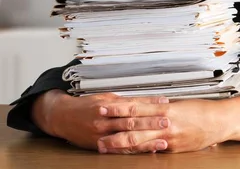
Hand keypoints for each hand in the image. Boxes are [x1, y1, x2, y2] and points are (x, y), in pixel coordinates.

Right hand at [33, 90, 170, 151]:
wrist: (63, 117)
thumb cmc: (87, 105)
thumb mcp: (106, 97)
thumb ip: (126, 101)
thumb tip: (148, 101)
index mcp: (108, 105)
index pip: (133, 104)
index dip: (150, 104)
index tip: (165, 103)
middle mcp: (105, 120)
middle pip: (132, 122)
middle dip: (151, 122)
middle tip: (167, 122)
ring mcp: (102, 134)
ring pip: (127, 138)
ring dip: (146, 141)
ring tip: (162, 142)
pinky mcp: (100, 146)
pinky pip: (120, 150)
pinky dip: (134, 151)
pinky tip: (147, 151)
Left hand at [97, 94, 239, 153]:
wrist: (221, 121)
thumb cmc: (203, 111)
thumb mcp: (180, 104)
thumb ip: (161, 107)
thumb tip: (143, 106)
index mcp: (167, 108)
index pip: (137, 106)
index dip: (119, 106)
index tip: (104, 105)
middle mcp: (166, 122)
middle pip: (134, 124)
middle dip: (113, 127)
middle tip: (96, 127)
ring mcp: (169, 137)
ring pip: (140, 140)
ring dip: (120, 143)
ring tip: (105, 145)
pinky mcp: (173, 149)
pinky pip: (152, 150)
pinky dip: (138, 152)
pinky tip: (127, 154)